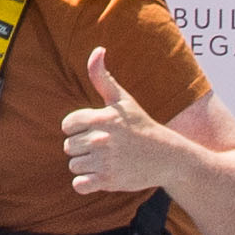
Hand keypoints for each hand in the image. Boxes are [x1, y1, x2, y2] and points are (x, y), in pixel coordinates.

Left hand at [61, 67, 194, 197]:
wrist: (167, 157)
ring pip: (74, 165)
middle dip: (84, 147)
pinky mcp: (108, 181)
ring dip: (87, 165)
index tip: (96, 129)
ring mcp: (105, 161)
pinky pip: (79, 185)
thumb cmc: (141, 125)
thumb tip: (97, 50)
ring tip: (107, 159)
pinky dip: (87, 183)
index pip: (67, 125)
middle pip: (69, 146)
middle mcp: (102, 139)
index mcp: (102, 118)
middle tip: (105, 146)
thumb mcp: (123, 99)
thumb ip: (102, 77)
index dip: (79, 128)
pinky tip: (102, 175)